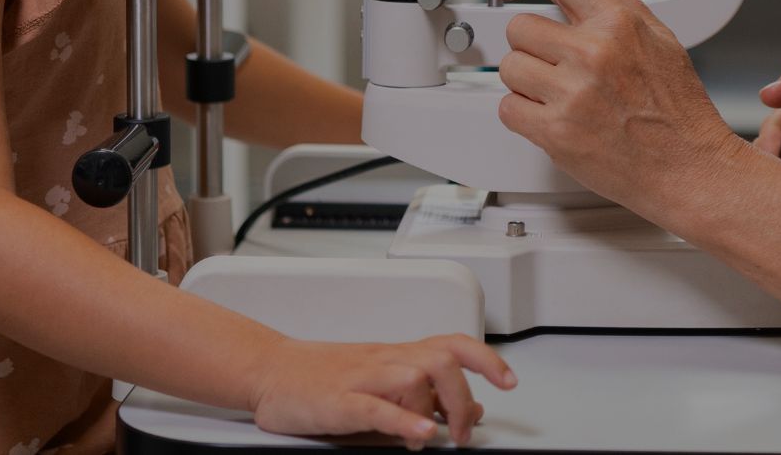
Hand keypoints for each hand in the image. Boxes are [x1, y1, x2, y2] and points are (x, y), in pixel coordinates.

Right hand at [251, 334, 514, 448]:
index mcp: (399, 355)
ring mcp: (363, 378)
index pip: (454, 344)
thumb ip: (426, 395)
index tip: (509, 381)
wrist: (271, 370)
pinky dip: (403, 420)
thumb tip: (471, 408)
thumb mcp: (383, 382)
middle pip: (443, 359)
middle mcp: (387, 360)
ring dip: (433, 410)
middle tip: (465, 430)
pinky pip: (377, 407)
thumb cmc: (323, 377)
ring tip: (434, 437)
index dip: (487, 359)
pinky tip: (420, 435)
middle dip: (464, 397)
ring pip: (416, 376)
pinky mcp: (340, 400)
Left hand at [494, 0, 741, 207]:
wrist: (687, 168)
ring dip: (528, 80)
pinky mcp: (556, 132)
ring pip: (511, 67)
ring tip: (562, 92)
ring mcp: (572, 93)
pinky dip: (525, 115)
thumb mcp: (659, 38)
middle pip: (520, 27)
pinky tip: (555, 116)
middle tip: (560, 62)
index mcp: (618, 23)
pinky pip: (509, 109)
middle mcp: (593, 53)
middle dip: (535, 44)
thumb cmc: (678, 111)